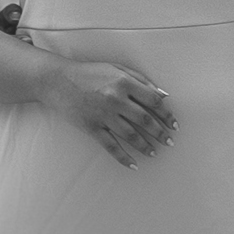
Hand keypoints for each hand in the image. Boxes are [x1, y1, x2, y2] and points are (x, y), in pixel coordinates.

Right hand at [49, 49, 175, 164]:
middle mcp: (115, 99)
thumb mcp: (116, 68)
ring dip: (146, 146)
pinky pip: (111, 146)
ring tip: (155, 152)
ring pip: (131, 135)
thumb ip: (141, 80)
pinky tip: (134, 164)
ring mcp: (103, 115)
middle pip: (145, 120)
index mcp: (124, 82)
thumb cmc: (90, 73)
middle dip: (160, 133)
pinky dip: (123, 157)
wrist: (59, 80)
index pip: (153, 101)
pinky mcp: (92, 127)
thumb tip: (163, 95)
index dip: (166, 114)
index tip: (174, 124)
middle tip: (169, 141)